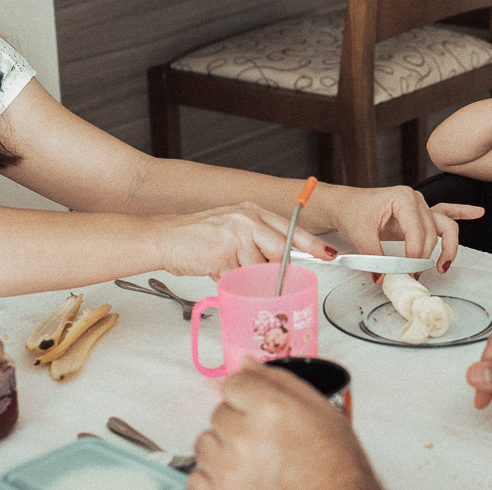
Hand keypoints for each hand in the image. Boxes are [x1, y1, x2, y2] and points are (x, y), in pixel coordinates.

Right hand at [160, 202, 331, 279]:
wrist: (164, 238)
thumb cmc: (196, 237)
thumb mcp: (232, 229)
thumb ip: (256, 242)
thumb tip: (277, 264)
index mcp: (252, 211)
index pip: (291, 227)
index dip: (311, 243)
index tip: (328, 253)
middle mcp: (247, 219)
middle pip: (280, 250)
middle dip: (276, 268)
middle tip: (269, 274)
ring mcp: (236, 235)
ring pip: (258, 269)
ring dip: (243, 276)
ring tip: (224, 264)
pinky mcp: (224, 253)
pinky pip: (238, 278)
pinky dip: (228, 280)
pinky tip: (215, 268)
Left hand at [190, 359, 381, 489]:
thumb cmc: (335, 465)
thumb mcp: (321, 410)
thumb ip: (279, 381)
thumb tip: (247, 364)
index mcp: (270, 409)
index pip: (233, 383)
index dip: (248, 394)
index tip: (257, 405)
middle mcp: (244, 438)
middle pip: (219, 412)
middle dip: (238, 421)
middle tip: (265, 437)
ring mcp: (229, 470)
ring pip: (205, 442)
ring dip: (223, 448)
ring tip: (252, 459)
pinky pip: (197, 477)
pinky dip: (214, 477)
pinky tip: (240, 478)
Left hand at [323, 185, 481, 273]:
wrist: (345, 204)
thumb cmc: (352, 211)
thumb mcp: (360, 233)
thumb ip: (373, 256)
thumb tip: (383, 278)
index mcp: (403, 198)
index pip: (419, 232)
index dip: (415, 256)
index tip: (408, 273)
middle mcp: (416, 200)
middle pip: (432, 234)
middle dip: (425, 258)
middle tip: (414, 276)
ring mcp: (421, 206)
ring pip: (445, 227)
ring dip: (448, 247)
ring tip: (443, 266)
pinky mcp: (420, 214)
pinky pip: (446, 212)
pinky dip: (463, 213)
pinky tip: (478, 213)